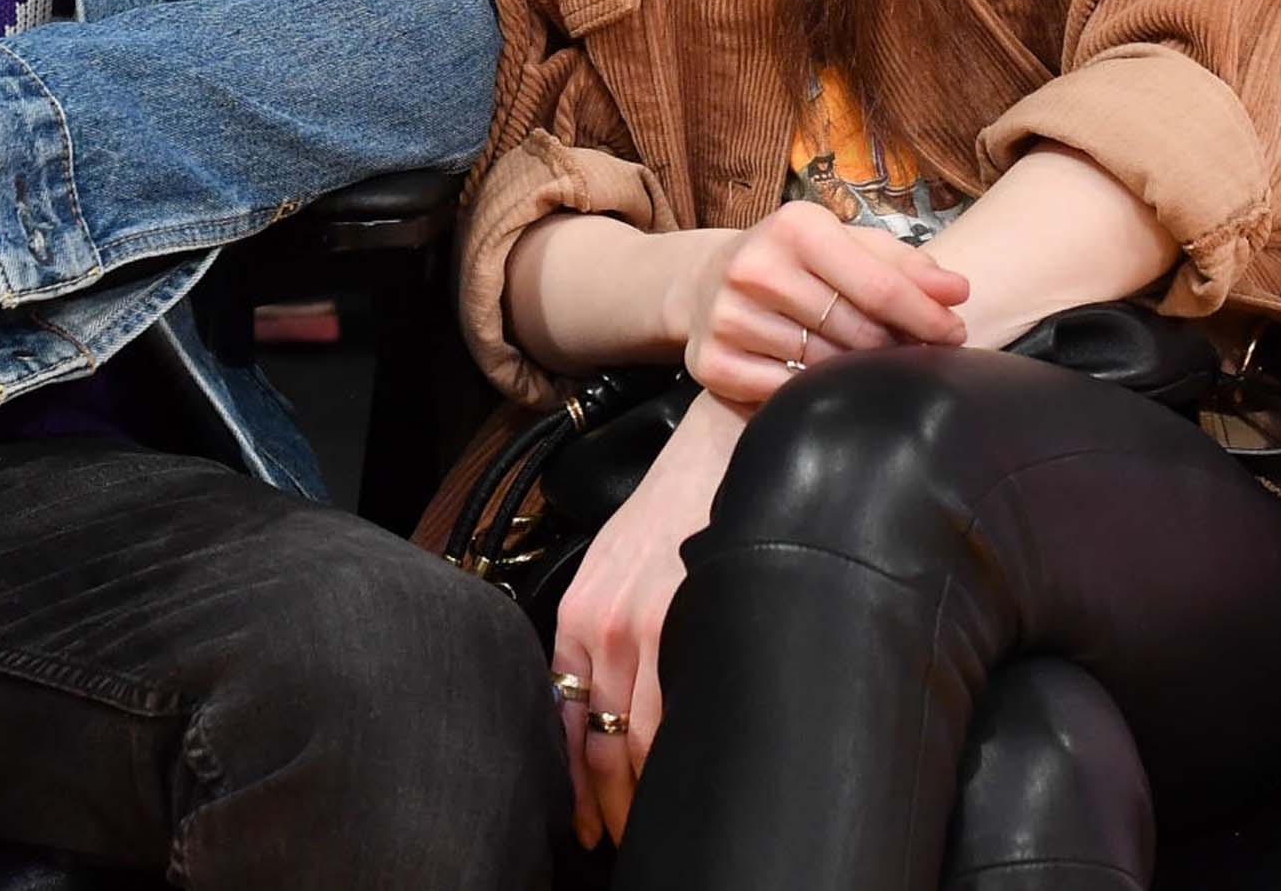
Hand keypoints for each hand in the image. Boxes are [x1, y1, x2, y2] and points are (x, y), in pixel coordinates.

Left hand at [548, 392, 742, 846]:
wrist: (720, 441)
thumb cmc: (680, 499)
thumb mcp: (622, 561)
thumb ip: (612, 622)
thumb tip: (622, 692)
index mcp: (578, 612)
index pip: (560, 718)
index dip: (573, 784)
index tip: (585, 825)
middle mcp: (596, 625)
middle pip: (590, 743)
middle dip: (604, 803)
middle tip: (619, 840)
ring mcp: (633, 628)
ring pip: (625, 743)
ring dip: (635, 796)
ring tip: (649, 827)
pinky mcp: (673, 622)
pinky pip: (666, 718)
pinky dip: (669, 763)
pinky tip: (680, 785)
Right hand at [666, 198, 968, 407]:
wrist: (704, 281)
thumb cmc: (794, 261)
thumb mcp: (844, 244)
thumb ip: (903, 264)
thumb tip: (957, 292)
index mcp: (796, 228)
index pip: (880, 287)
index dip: (927, 316)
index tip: (956, 334)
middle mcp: (756, 269)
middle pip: (858, 332)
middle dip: (895, 346)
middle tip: (910, 351)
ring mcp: (730, 318)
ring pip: (825, 367)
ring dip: (855, 373)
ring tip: (862, 362)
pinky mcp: (713, 363)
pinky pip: (785, 393)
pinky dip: (810, 393)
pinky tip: (818, 381)